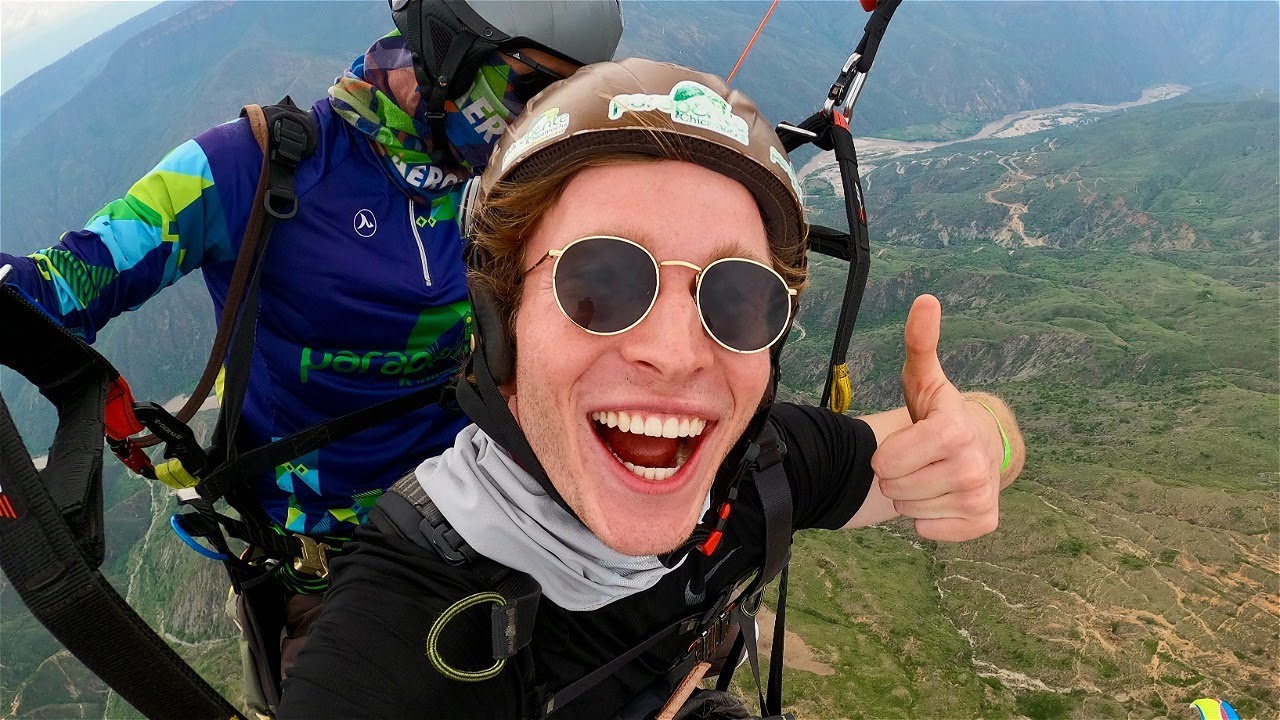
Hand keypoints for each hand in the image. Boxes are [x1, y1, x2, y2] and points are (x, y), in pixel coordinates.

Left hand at [870, 295, 1002, 540]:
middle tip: (916, 458)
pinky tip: (941, 495)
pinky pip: (927, 532)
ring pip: (907, 510)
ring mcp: (980, 497)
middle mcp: (972, 467)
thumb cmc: (940, 413)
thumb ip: (919, 343)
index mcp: (953, 430)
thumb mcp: (925, 379)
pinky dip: (926, 519)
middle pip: (893, 487)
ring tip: (928, 473)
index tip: (901, 443)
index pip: (889, 461)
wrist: (983, 444)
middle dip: (895, 475)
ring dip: (909, 495)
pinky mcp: (983, 522)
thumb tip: (926, 300)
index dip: (886, 454)